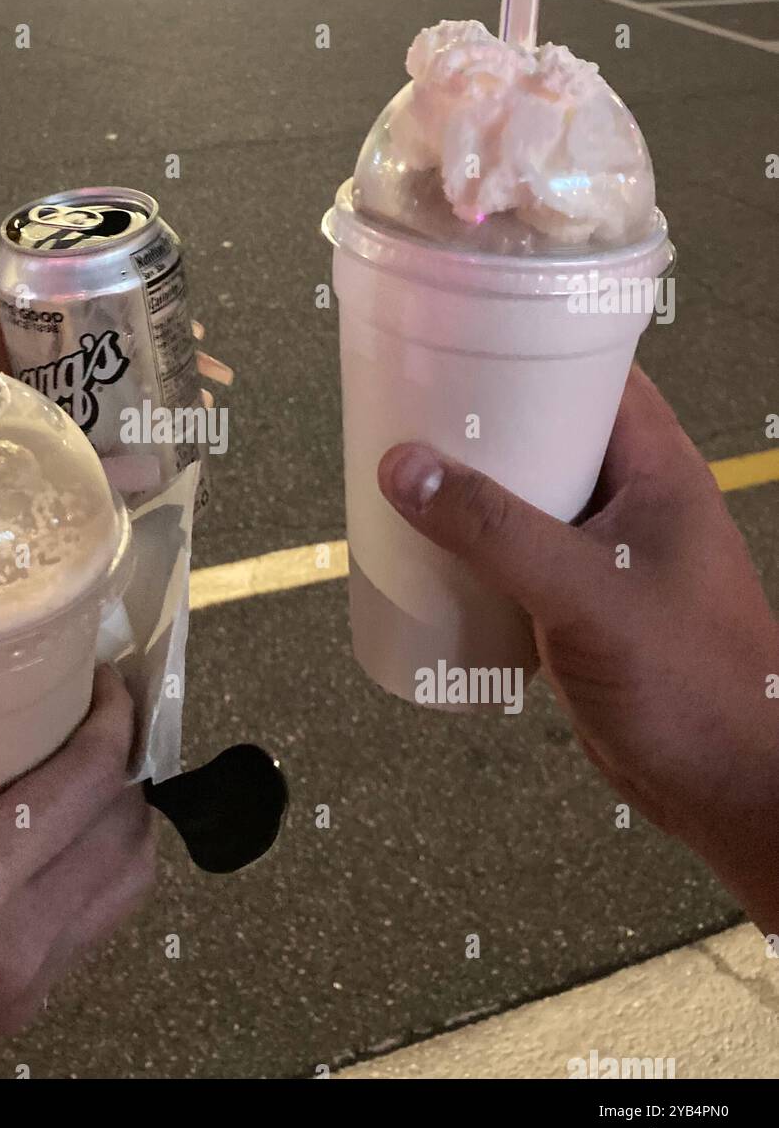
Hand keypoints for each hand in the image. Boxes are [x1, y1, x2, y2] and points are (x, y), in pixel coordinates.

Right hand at [0, 665, 155, 1078]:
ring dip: (125, 818)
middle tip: (100, 710)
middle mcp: (15, 933)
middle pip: (125, 829)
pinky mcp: (21, 1007)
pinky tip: (63, 834)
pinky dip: (102, 868)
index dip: (113, 719)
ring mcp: (26, 980)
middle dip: (126, 759)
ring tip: (93, 767)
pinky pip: (96, 921)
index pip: (87, 782)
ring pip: (127, 883)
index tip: (103, 676)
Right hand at [377, 366, 778, 929]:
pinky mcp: (580, 606)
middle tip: (407, 406)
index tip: (458, 335)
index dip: (533, 345)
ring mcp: (606, 555)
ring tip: (400, 470)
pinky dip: (475, 548)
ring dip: (472, 489)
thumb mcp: (585, 592)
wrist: (726, 791)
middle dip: (482, 421)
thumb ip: (494, 530)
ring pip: (528, 498)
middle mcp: (633, 500)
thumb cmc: (683, 678)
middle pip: (550, 434)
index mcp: (658, 469)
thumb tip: (401, 464)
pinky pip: (518, 556)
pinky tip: (425, 551)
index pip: (596, 375)